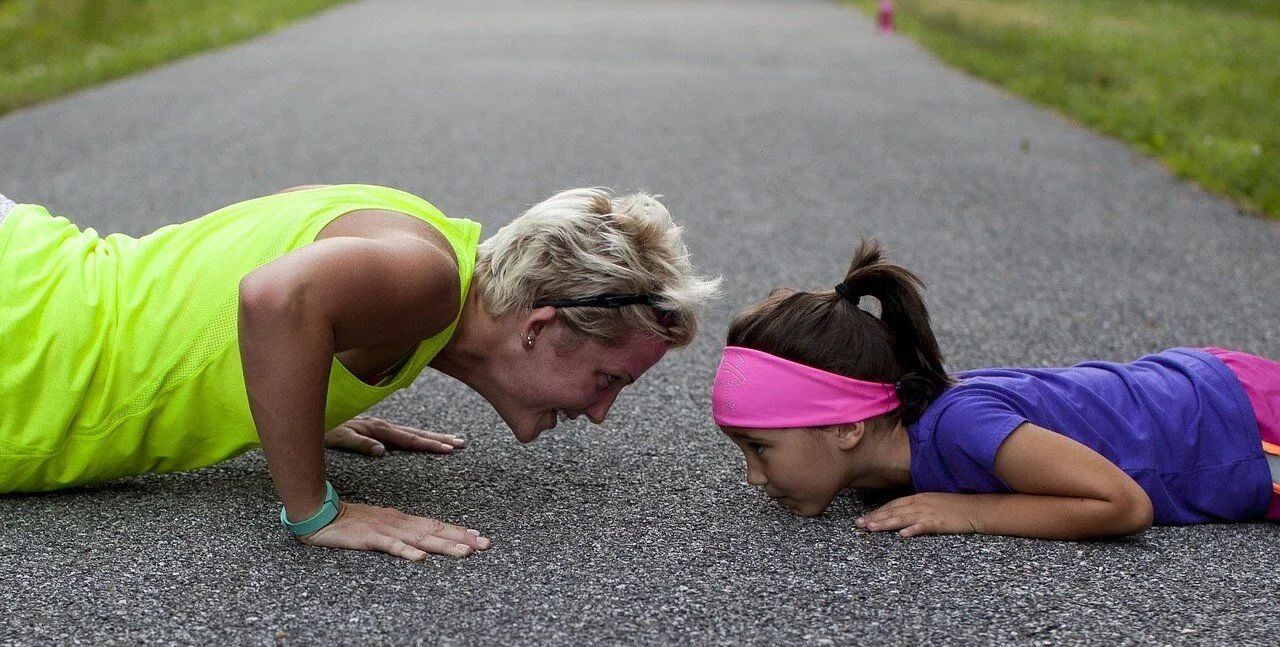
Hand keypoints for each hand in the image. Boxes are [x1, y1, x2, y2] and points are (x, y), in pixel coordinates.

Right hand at [301, 501, 491, 560]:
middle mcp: (399, 523)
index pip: (436, 525)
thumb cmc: (351, 522)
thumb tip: (423, 541)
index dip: (459, 531)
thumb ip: (402, 532)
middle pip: (436, 531)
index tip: (480, 537)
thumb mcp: (382, 526)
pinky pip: (391, 546)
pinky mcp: (370, 538)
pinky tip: (420, 558)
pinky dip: (407, 552)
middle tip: (485, 545)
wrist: (320, 513)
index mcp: (403, 520)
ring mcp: (386, 530)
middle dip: (462, 538)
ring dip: (444, 545)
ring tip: (465, 553)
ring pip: (420, 539)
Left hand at [324, 416, 465, 455]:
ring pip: (410, 431)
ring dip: (431, 436)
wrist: (308, 411)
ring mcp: (378, 425)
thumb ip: (359, 443)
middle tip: (461, 444)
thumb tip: (383, 452)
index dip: (429, 444)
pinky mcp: (373, 427)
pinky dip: (416, 435)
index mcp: (375, 428)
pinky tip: (424, 439)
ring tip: (451, 440)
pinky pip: (400, 432)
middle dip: (438, 439)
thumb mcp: (337, 436)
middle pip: (415, 433)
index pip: (408, 438)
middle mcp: (380, 425)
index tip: (448, 449)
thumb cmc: (320, 427)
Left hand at [854, 492, 982, 536]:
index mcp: (918, 498)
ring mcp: (929, 513)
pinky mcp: (939, 523)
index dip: (877, 511)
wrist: (976, 509)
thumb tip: (901, 516)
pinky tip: (902, 535)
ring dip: (885, 523)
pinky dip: (912, 530)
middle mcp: (920, 503)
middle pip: (893, 511)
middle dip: (874, 517)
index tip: (863, 518)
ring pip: (902, 518)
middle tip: (858, 524)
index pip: (892, 505)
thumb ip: (916, 507)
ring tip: (871, 528)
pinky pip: (923, 526)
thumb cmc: (955, 507)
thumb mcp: (932, 503)